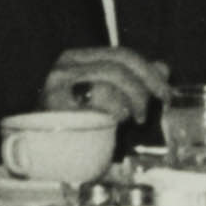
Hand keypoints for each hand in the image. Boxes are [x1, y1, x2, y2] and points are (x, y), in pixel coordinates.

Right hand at [39, 46, 171, 128]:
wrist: (39, 151)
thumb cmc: (75, 125)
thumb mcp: (107, 98)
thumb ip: (133, 82)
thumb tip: (163, 68)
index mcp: (76, 59)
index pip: (121, 54)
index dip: (149, 71)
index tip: (166, 90)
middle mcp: (65, 66)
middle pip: (119, 64)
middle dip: (146, 84)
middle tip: (160, 103)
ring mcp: (59, 84)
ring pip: (111, 78)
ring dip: (133, 99)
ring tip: (134, 117)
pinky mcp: (58, 104)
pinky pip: (100, 99)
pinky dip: (116, 108)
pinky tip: (115, 121)